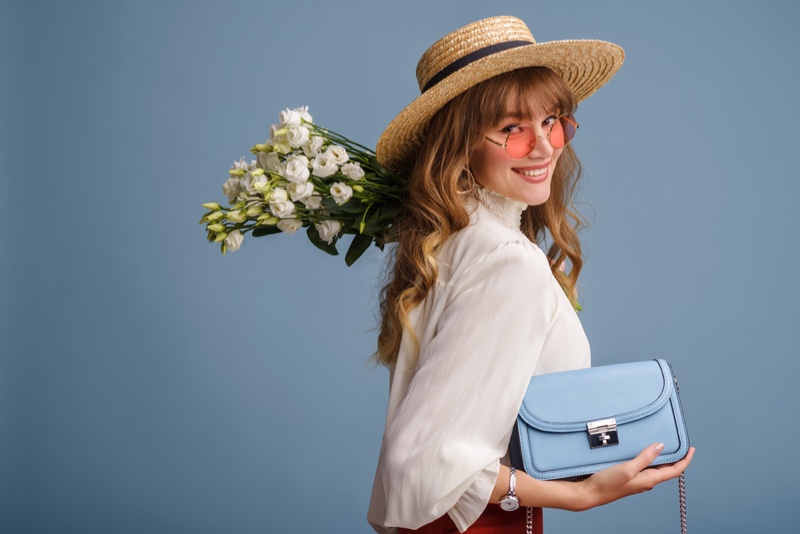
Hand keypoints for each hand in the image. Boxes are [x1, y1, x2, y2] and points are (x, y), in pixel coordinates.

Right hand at [577, 443, 695, 509]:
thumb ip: (644, 458)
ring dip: (661, 457)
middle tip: (679, 444)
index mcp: (649, 480)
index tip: (691, 449)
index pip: (674, 471)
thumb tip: (660, 447)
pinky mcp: (628, 476)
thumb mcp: (628, 469)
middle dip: (675, 458)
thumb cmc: (607, 485)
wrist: (589, 493)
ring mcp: (636, 479)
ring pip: (655, 467)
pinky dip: (648, 458)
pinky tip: (641, 451)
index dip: (685, 460)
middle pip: (667, 469)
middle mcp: (645, 481)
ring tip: (662, 445)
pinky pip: (643, 466)